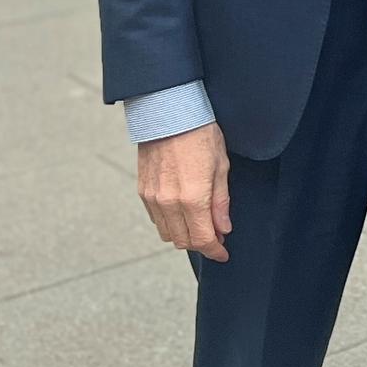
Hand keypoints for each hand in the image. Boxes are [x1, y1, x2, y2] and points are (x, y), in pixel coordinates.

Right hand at [137, 121, 231, 260]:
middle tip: (216, 235)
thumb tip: (223, 228)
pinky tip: (182, 212)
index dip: (215, 250)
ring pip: (167, 233)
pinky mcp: (142, 191)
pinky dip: (169, 223)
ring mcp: (153, 198)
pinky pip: (156, 219)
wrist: (169, 113)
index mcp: (193, 198)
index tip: (223, 253)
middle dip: (201, 243)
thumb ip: (220, 202)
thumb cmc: (200, 134)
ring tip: (200, 223)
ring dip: (184, 235)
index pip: (203, 239)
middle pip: (184, 241)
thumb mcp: (221, 166)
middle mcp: (169, 203)